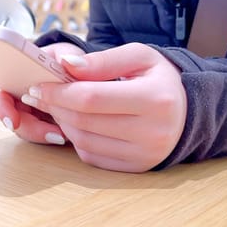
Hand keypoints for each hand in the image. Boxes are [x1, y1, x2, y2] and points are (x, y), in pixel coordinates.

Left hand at [0, 43, 187, 172]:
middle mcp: (152, 133)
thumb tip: (65, 66)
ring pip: (84, 141)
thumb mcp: (139, 57)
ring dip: (62, 123)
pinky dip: (77, 139)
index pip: (91, 98)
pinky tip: (76, 123)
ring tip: (58, 106)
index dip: (58, 92)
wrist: (188, 112)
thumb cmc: (159, 80)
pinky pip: (92, 156)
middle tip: (39, 94)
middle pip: (84, 121)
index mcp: (155, 100)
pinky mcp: (135, 169)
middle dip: (55, 107)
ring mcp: (144, 156)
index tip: (38, 84)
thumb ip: (102, 61)